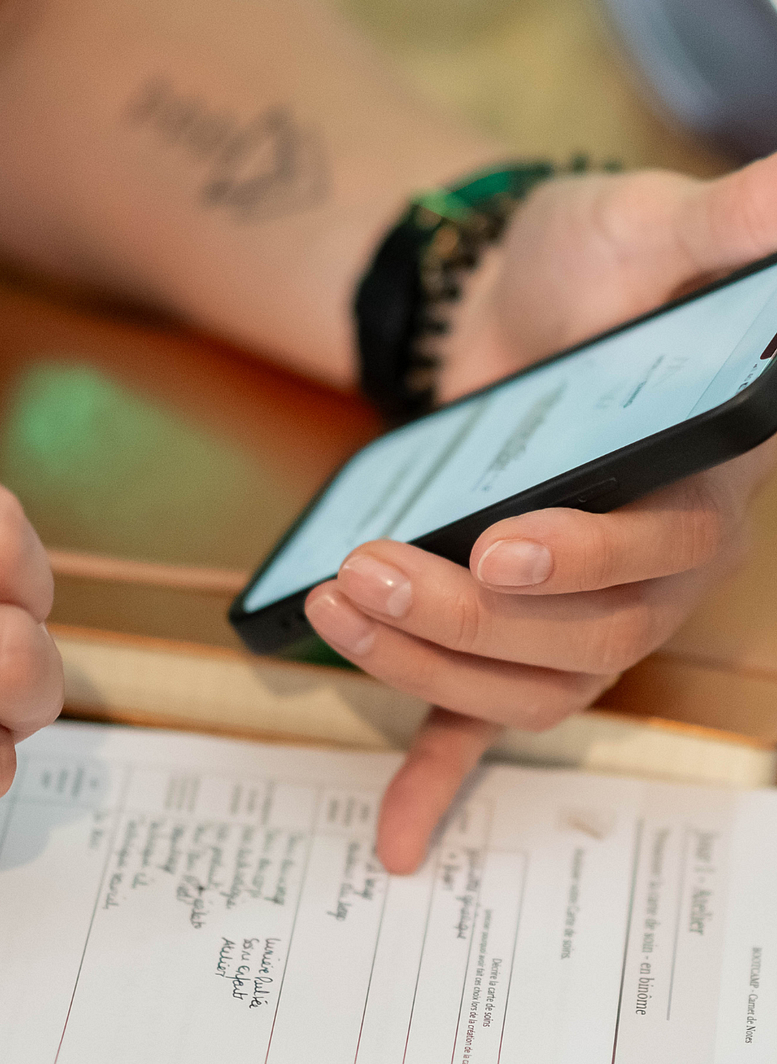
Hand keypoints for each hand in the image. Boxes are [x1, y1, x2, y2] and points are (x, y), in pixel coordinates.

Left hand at [306, 156, 776, 873]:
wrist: (523, 298)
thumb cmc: (598, 268)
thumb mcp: (657, 227)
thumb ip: (728, 223)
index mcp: (697, 489)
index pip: (660, 551)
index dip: (586, 557)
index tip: (503, 542)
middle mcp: (649, 574)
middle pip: (576, 640)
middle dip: (466, 619)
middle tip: (368, 571)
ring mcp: (575, 614)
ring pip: (518, 684)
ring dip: (423, 663)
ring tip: (335, 601)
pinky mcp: (507, 628)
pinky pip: (484, 725)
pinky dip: (441, 778)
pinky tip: (396, 840)